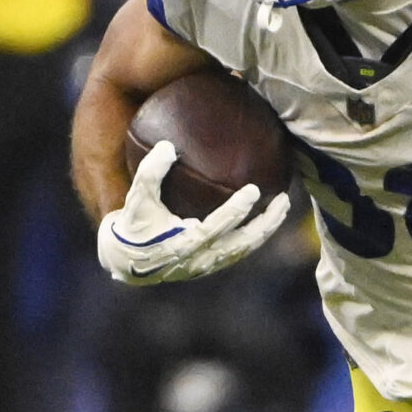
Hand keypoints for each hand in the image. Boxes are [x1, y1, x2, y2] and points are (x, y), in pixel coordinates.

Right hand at [96, 139, 291, 284]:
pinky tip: (267, 217)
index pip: (217, 227)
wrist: (128, 262)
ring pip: (246, 248)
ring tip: (283, 206)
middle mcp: (201, 258)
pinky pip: (241, 250)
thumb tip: (168, 146)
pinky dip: (256, 234)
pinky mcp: (212, 265)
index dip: (236, 210)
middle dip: (267, 223)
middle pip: (244, 243)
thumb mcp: (137, 199)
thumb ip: (150, 174)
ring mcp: (209, 264)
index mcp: (184, 243)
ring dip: (267, 229)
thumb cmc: (134, 226)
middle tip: (284, 199)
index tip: (254, 190)